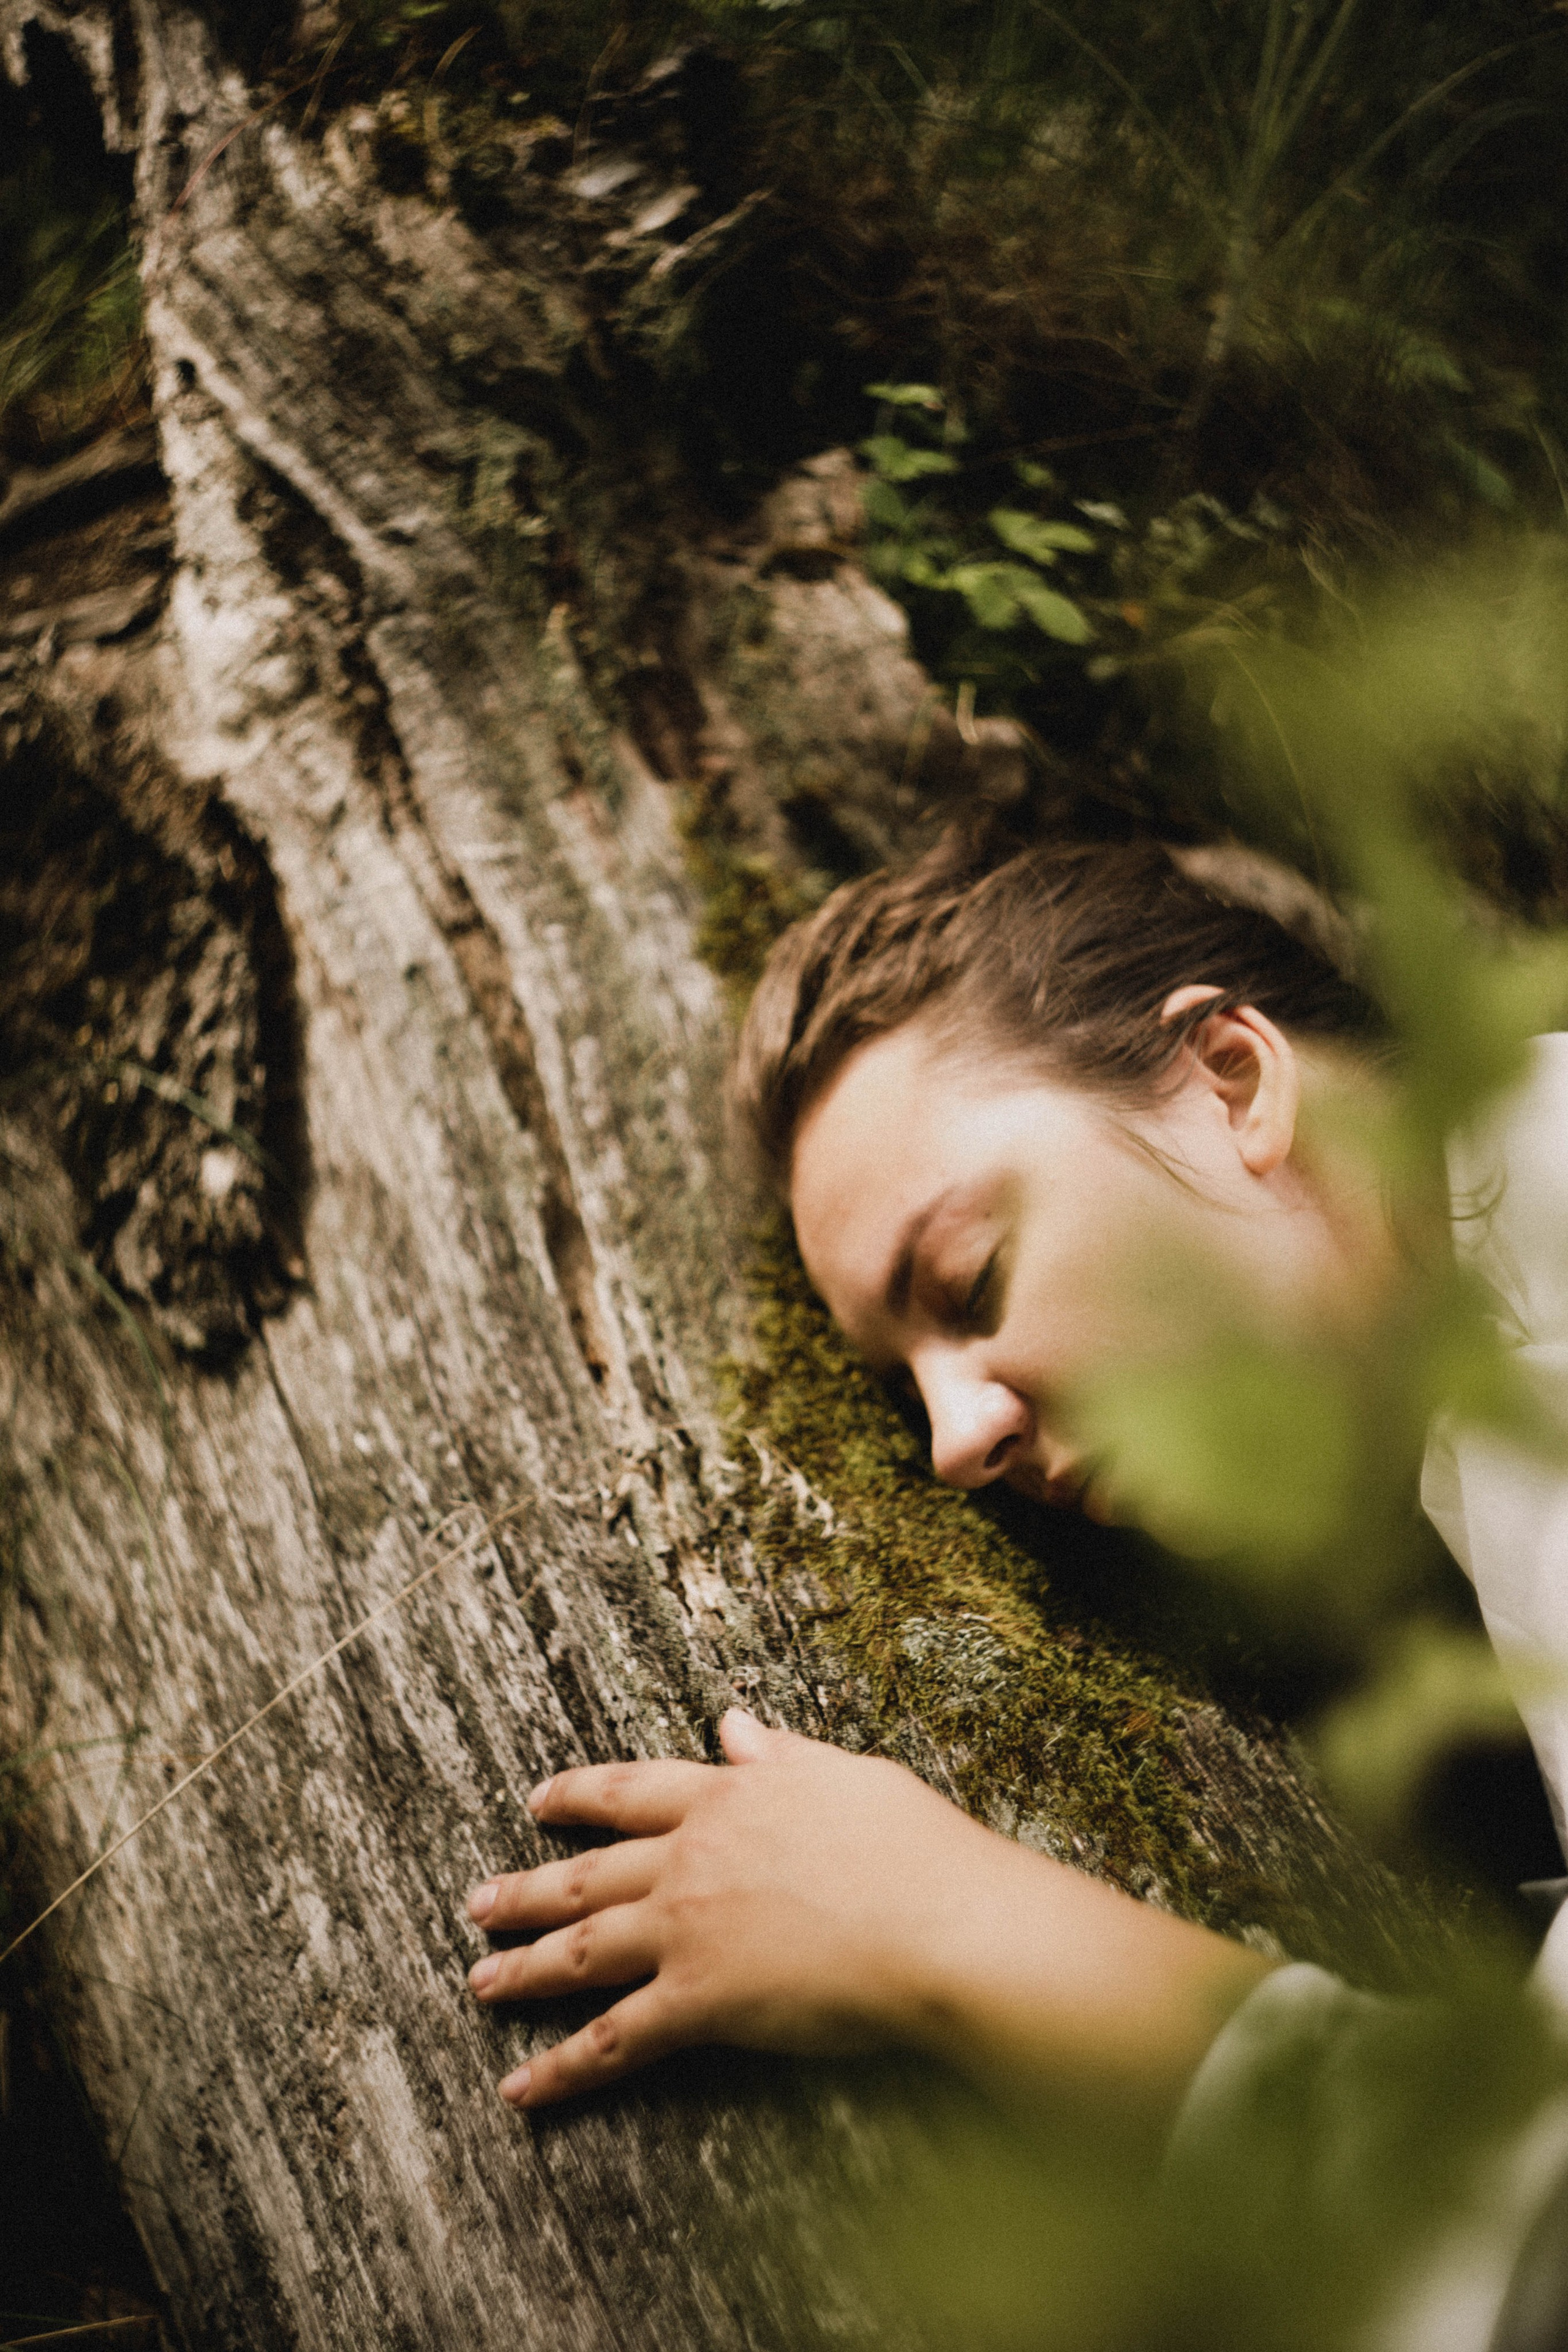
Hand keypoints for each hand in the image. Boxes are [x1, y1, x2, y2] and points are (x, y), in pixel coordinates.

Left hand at [465, 1710, 1272, 2111]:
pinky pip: (614, 2042)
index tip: (539, 1798)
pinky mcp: (699, 2001)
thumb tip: (733, 1725)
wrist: (940, 1922)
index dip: (581, 1794)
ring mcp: (688, 1929)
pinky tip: (520, 2090)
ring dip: (524, 1968)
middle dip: (527, 1888)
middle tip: (476, 1903)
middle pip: (589, 1873)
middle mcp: (692, 1858)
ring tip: (478, 1980)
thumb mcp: (847, 1778)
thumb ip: (781, 1757)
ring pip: (583, 1949)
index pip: (633, 1791)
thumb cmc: (916, 1848)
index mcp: (730, 1798)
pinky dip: (562, 2071)